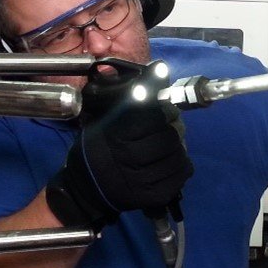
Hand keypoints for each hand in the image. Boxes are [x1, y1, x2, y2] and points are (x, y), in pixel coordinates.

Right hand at [46, 97, 192, 227]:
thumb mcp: (105, 121)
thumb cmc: (97, 149)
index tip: (164, 109)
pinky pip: (181, 174)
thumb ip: (131, 102)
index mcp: (115, 135)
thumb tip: (160, 70)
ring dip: (178, 146)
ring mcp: (142, 180)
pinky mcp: (154, 196)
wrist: (86, 190)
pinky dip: (182, 164)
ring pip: (178, 154)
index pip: (153, 116)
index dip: (164, 109)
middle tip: (171, 125)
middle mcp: (129, 158)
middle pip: (169, 135)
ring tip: (170, 144)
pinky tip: (172, 161)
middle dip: (175, 126)